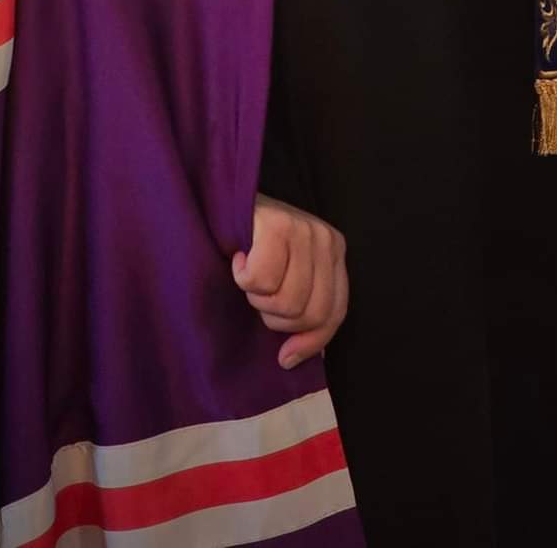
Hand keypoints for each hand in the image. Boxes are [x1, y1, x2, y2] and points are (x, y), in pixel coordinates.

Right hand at [232, 194, 347, 368]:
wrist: (222, 199)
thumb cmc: (254, 244)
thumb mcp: (288, 276)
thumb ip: (301, 308)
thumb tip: (292, 358)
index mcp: (334, 254)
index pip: (335, 313)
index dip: (311, 342)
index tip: (285, 357)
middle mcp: (326, 240)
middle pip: (310, 313)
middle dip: (276, 318)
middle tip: (258, 295)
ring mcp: (304, 230)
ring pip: (286, 301)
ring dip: (257, 298)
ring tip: (249, 274)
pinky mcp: (278, 225)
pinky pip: (261, 280)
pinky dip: (242, 278)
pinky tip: (239, 258)